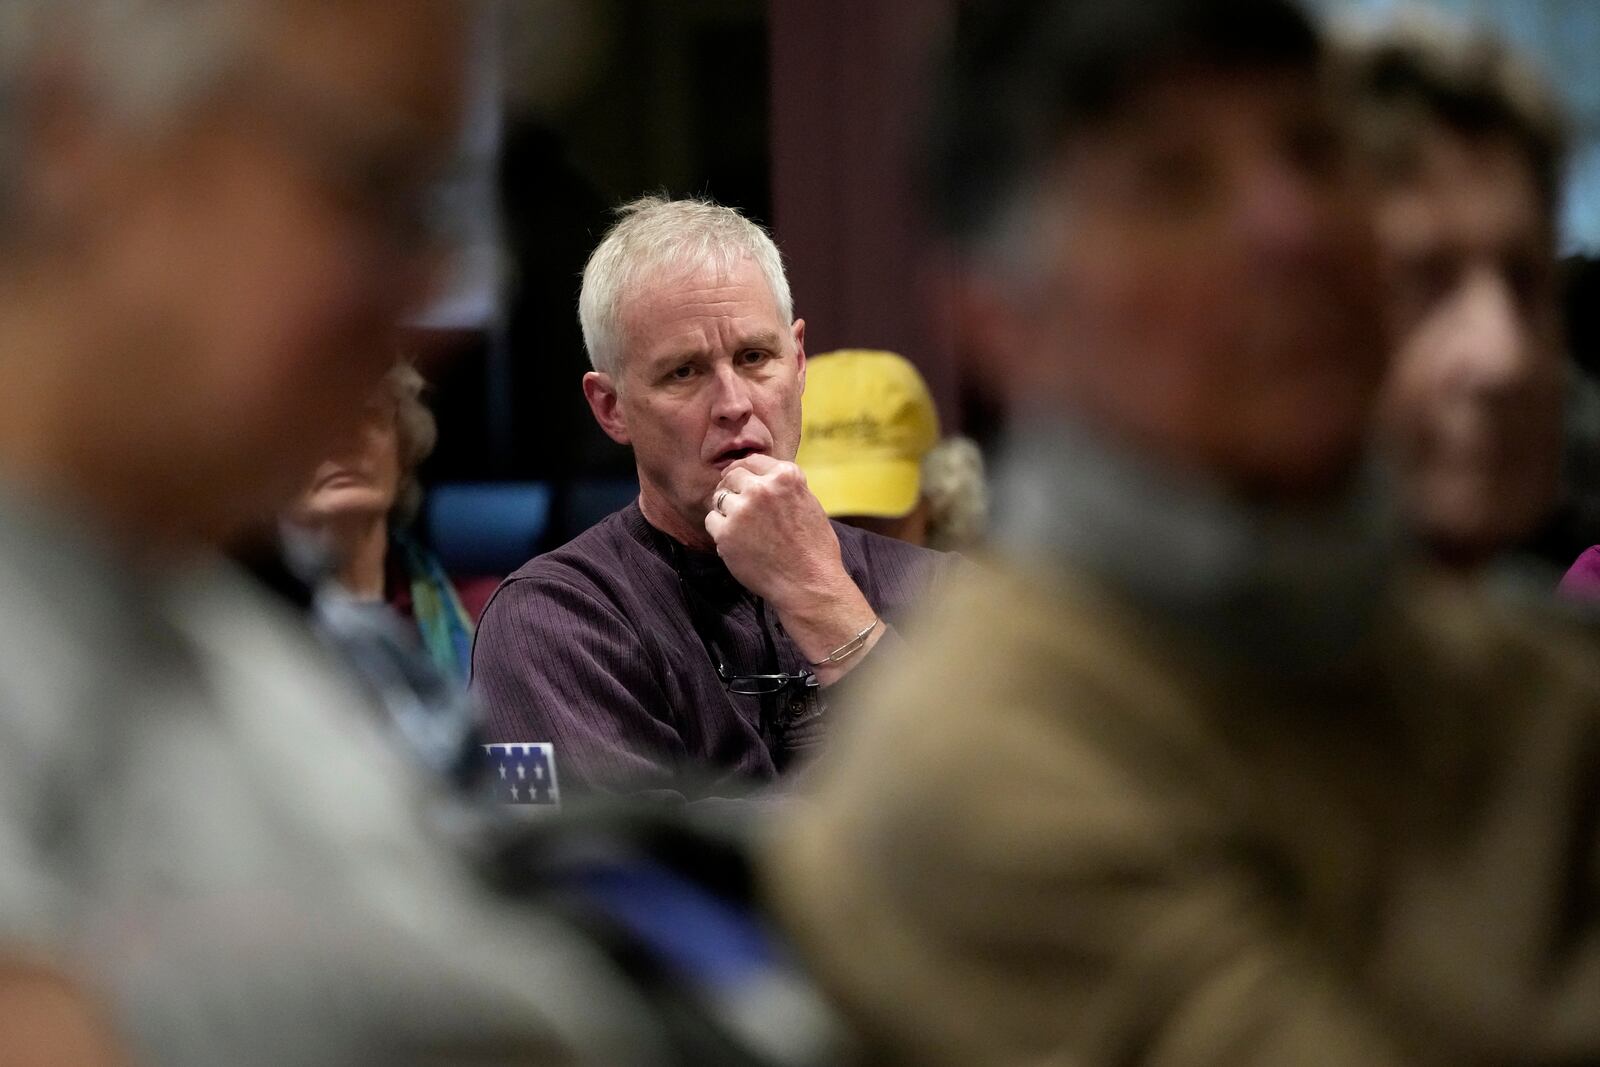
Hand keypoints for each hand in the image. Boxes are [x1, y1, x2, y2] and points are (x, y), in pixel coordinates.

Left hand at [705, 454, 881, 683]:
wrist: (809, 584)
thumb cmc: (814, 549)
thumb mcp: (809, 503)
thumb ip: (783, 487)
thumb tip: (761, 476)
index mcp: (786, 476)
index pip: (752, 461)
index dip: (744, 471)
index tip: (740, 480)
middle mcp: (762, 488)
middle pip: (731, 476)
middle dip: (732, 489)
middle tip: (738, 507)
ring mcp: (742, 510)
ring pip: (719, 498)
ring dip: (726, 510)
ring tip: (743, 530)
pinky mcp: (726, 533)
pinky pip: (711, 520)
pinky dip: (720, 530)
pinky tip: (737, 542)